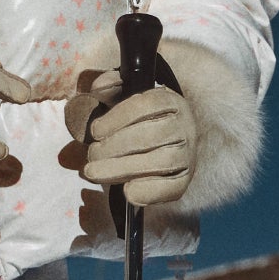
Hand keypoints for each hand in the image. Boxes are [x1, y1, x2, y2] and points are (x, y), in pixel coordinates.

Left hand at [66, 70, 196, 207]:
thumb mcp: (124, 98)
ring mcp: (187, 154)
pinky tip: (127, 192)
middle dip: (116, 146)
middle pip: (154, 135)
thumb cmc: (137, 120)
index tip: (95, 131)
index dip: (119, 117)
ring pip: (162, 160)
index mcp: (170, 101)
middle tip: (91, 154)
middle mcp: (184, 126)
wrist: (162, 145)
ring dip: (124, 168)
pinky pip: (173, 187)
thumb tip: (98, 87)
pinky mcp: (184, 179)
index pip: (148, 104)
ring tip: (94, 172)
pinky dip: (150, 191)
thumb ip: (111, 87)